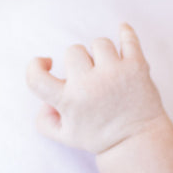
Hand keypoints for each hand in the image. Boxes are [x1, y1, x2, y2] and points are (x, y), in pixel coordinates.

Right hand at [25, 24, 166, 154]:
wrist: (138, 142)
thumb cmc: (100, 137)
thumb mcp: (66, 137)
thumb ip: (45, 121)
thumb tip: (44, 101)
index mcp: (69, 102)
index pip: (36, 77)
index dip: (35, 65)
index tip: (47, 64)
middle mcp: (89, 85)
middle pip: (73, 50)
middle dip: (78, 61)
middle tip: (88, 75)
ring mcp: (114, 74)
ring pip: (99, 43)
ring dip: (100, 53)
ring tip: (107, 69)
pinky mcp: (136, 67)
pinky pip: (129, 39)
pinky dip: (125, 32)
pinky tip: (122, 30)